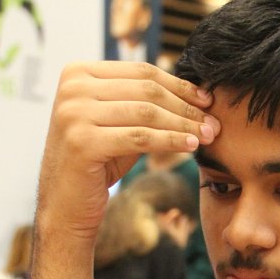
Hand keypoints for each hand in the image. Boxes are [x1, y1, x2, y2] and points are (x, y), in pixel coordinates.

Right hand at [36, 61, 218, 243]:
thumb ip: (143, 102)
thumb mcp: (119, 123)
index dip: (178, 85)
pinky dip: (171, 140)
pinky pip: (141, 138)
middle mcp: (72, 87)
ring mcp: (74, 113)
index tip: (207, 100)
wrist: (66, 206)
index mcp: (78, 72)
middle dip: (186, 106)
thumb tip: (196, 91)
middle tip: (214, 122)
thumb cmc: (97, 163)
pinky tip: (191, 146)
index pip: (141, 72)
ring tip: (208, 135)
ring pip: (147, 113)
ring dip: (184, 124)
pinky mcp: (83, 141)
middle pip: (146, 90)